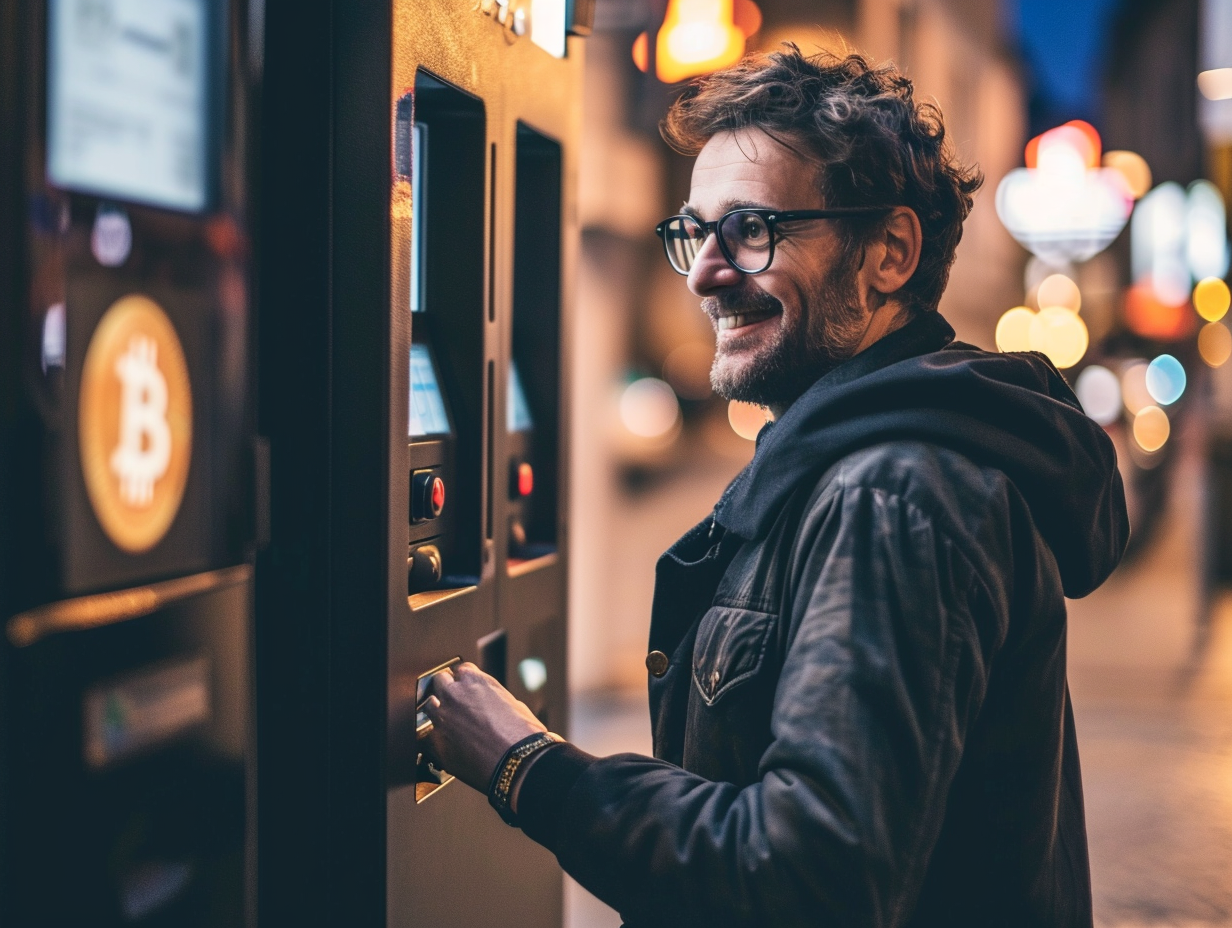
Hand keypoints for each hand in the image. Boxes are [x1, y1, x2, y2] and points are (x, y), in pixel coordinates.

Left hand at [419, 662, 545, 793]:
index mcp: (476, 681)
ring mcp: (442, 718)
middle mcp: (455, 694)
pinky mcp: (435, 744)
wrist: (518, 763)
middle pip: (440, 681)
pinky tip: (442, 745)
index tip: (466, 687)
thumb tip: (490, 704)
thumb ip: (493, 699)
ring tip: (448, 723)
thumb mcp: (513, 704)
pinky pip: (425, 737)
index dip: (464, 680)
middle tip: (455, 702)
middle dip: (446, 689)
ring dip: (437, 712)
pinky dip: (432, 739)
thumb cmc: (523, 735)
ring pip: (429, 706)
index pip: (461, 669)